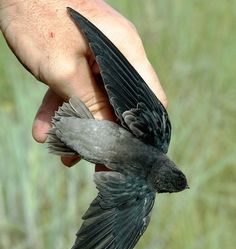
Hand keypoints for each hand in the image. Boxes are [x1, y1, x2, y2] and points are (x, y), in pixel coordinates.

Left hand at [0, 0, 166, 165]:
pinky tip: (45, 131)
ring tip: (66, 154)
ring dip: (78, 128)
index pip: (150, 97)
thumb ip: (89, 104)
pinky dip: (60, 111)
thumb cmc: (39, 19)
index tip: (131, 155)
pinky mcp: (77, 62)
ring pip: (94, 102)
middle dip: (106, 136)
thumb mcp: (63, 69)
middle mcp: (115, 58)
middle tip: (97, 164)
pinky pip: (73, 91)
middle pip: (120, 106)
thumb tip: (107, 138)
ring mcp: (96, 60)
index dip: (145, 129)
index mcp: (124, 53)